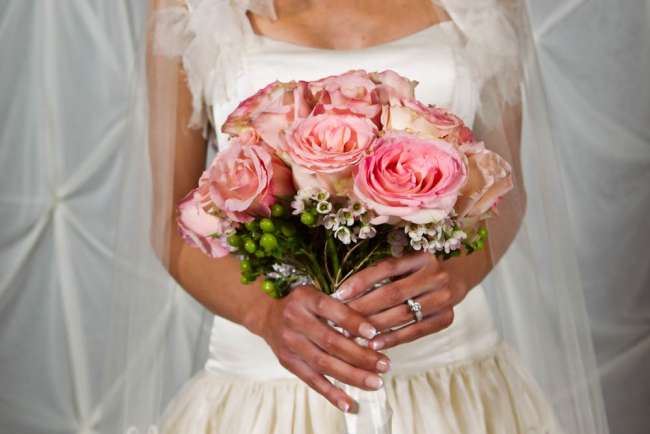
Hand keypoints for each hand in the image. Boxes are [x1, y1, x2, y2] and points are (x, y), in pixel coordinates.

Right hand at [259, 284, 391, 412]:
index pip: (332, 310)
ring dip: (352, 375)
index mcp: (306, 298)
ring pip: (324, 364)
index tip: (374, 334)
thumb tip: (372, 331)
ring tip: (376, 382)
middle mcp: (295, 320)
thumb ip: (339, 307)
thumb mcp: (317, 294)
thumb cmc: (302, 303)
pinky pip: (311, 380)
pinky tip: (348, 403)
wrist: (266, 313)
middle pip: (331, 341)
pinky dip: (331, 393)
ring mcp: (290, 343)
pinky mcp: (288, 362)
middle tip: (385, 364)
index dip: (353, 322)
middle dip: (360, 355)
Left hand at [333, 252, 468, 350]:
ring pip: (402, 314)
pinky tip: (373, 345)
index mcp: (421, 257)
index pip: (387, 267)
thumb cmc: (418, 271)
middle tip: (339, 319)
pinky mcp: (445, 319)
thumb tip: (344, 294)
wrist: (457, 278)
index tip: (339, 294)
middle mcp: (435, 275)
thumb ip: (380, 274)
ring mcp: (443, 298)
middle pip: (393, 293)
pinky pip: (415, 332)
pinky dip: (393, 339)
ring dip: (374, 326)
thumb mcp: (404, 264)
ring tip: (351, 335)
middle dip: (363, 307)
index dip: (362, 281)